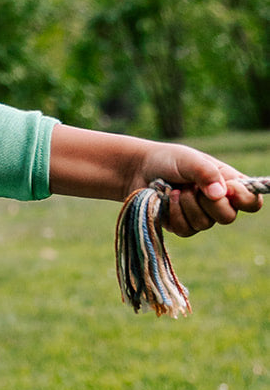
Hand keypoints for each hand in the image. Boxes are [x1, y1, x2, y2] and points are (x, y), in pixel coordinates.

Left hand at [134, 143, 262, 236]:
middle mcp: (217, 202)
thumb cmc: (167, 160)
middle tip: (191, 187)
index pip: (251, 201)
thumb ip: (206, 173)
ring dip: (186, 204)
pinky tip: (166, 200)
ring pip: (205, 224)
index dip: (244, 198)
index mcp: (228, 184)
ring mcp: (199, 215)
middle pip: (228, 217)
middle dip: (208, 202)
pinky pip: (185, 230)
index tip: (228, 188)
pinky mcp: (181, 225)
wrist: (138, 170)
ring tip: (175, 189)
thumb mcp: (188, 159)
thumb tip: (220, 194)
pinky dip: (174, 213)